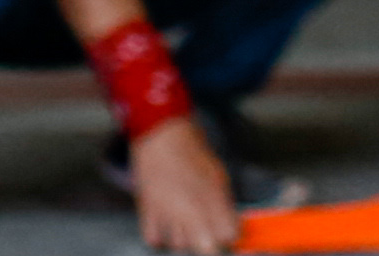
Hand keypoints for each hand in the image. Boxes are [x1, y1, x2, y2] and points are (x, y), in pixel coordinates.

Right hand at [125, 114, 241, 253]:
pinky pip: (155, 240)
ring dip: (184, 239)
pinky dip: (160, 237)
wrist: (161, 134)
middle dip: (209, 243)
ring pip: (179, 246)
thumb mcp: (218, 173)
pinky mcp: (148, 211)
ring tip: (185, 223)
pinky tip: (166, 225)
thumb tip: (230, 224)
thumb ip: (224, 202)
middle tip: (207, 232)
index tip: (227, 232)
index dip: (230, 236)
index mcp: (214, 196)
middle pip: (206, 248)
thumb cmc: (190, 149)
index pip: (229, 235)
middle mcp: (192, 207)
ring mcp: (168, 211)